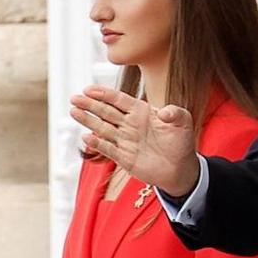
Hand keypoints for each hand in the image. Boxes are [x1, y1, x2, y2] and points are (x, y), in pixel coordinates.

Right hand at [70, 86, 199, 196]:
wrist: (181, 168)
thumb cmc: (182, 142)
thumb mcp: (184, 122)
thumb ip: (176, 113)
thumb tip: (164, 112)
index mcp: (142, 112)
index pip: (119, 100)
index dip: (104, 94)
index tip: (89, 89)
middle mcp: (130, 125)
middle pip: (106, 112)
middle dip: (90, 104)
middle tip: (75, 98)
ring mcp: (125, 141)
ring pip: (103, 128)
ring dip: (88, 120)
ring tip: (74, 111)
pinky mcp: (124, 157)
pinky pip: (108, 148)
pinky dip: (97, 144)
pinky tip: (86, 137)